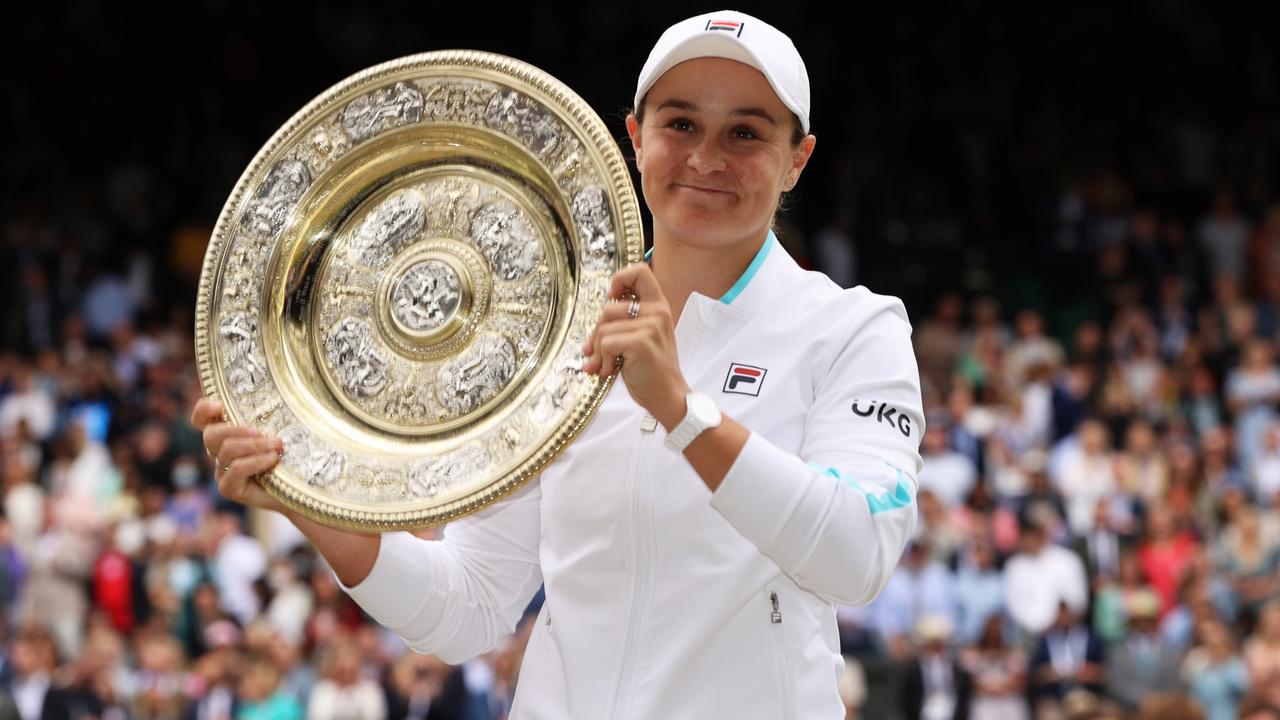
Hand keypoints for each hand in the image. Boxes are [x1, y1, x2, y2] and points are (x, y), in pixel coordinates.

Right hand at [191, 397, 285, 512]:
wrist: (297, 490)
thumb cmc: (288, 458)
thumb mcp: (280, 432)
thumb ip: (269, 417)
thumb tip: (279, 397)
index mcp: (226, 435)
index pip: (202, 419)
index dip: (203, 410)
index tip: (219, 405)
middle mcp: (219, 452)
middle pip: (211, 434)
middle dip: (236, 430)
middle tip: (260, 432)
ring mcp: (221, 471)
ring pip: (227, 450)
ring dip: (254, 445)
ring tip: (276, 445)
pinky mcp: (228, 488)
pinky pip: (237, 469)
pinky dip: (256, 461)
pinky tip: (272, 459)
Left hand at [580, 262, 688, 426]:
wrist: (667, 396)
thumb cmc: (652, 370)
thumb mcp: (644, 338)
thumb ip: (625, 323)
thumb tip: (592, 329)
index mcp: (659, 306)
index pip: (640, 271)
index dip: (619, 280)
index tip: (612, 299)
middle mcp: (657, 312)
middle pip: (609, 306)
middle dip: (596, 332)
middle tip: (596, 351)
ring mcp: (650, 326)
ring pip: (603, 327)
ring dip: (597, 351)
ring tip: (605, 365)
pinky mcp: (640, 342)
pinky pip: (605, 343)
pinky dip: (601, 360)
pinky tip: (610, 371)